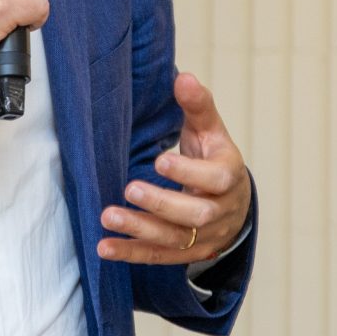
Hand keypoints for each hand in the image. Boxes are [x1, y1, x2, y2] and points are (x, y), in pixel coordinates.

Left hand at [97, 73, 251, 265]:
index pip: (215, 178)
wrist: (232, 203)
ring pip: (175, 239)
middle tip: (130, 189)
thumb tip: (184, 78)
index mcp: (229, 176)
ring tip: (108, 216)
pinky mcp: (186, 252)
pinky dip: (131, 253)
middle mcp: (220, 211)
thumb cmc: (215, 159)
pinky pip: (158, 257)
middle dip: (162, 204)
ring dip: (140, 230)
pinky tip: (104, 247)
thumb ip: (197, 106)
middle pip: (196, 214)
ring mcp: (204, 237)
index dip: (189, 173)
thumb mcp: (211, 131)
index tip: (159, 161)